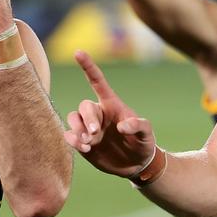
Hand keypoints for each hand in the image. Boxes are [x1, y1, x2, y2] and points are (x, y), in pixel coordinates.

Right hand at [63, 51, 155, 176]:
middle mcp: (98, 114)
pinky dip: (73, 141)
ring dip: (77, 130)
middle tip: (94, 134)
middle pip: (84, 107)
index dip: (88, 66)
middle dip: (88, 119)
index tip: (78, 52)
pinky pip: (70, 136)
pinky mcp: (82, 142)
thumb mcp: (147, 133)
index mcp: (112, 105)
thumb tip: (123, 126)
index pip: (97, 81)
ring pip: (73, 119)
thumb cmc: (143, 143)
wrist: (136, 164)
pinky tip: (85, 148)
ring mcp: (89, 128)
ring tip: (88, 143)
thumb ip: (138, 126)